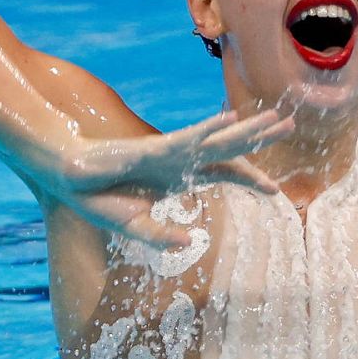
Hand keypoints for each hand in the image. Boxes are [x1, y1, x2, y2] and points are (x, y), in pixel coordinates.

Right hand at [49, 109, 292, 246]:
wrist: (67, 179)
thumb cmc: (100, 198)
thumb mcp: (135, 226)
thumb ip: (161, 235)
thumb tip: (188, 241)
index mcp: (180, 176)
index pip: (225, 174)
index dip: (251, 179)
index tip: (276, 191)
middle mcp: (181, 160)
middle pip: (230, 148)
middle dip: (260, 138)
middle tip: (290, 125)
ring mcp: (169, 152)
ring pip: (217, 138)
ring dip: (246, 128)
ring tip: (274, 117)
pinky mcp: (153, 148)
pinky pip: (187, 137)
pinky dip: (209, 129)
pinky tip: (229, 118)